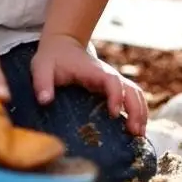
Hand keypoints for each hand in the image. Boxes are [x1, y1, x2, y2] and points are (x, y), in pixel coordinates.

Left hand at [31, 33, 147, 136]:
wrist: (62, 45)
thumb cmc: (52, 57)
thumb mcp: (41, 67)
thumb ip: (42, 83)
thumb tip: (45, 101)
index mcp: (93, 70)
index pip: (112, 81)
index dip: (116, 96)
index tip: (114, 113)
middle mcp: (108, 75)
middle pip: (131, 89)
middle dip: (136, 110)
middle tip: (135, 132)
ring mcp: (112, 81)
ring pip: (135, 94)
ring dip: (141, 113)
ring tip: (139, 135)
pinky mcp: (112, 88)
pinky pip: (131, 98)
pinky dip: (138, 112)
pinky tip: (136, 129)